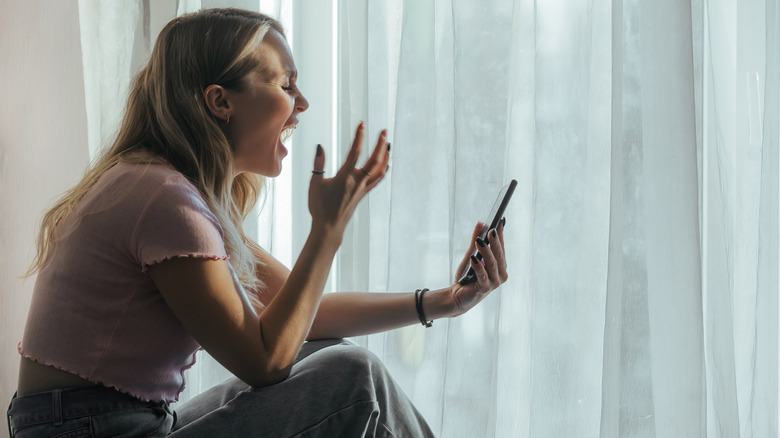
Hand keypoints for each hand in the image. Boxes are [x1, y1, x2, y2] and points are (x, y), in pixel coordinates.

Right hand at [308, 122, 389, 240]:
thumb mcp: (314, 184)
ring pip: (379, 170)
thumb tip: (320, 146)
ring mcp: (363, 188)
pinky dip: (383, 169)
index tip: (362, 124)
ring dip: (385, 155)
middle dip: (380, 144)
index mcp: (345, 177)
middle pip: (374, 160)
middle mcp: (357, 182)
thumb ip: (318, 164)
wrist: (329, 227)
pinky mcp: (364, 193)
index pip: (355, 152)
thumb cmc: (319, 206)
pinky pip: (378, 179)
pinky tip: (385, 164)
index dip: (359, 137)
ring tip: (388, 143)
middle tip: (385, 131)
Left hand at [448, 220, 508, 315]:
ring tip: (479, 241)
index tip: (500, 221)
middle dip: (495, 242)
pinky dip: (478, 266)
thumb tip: (481, 223)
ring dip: (486, 252)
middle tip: (491, 230)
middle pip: (499, 255)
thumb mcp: (471, 254)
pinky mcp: (485, 288)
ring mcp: (494, 282)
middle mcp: (501, 274)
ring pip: (492, 264)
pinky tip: (473, 258)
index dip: (501, 234)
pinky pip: (483, 275)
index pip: (501, 247)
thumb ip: (476, 240)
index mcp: (500, 265)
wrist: (458, 297)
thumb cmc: (467, 276)